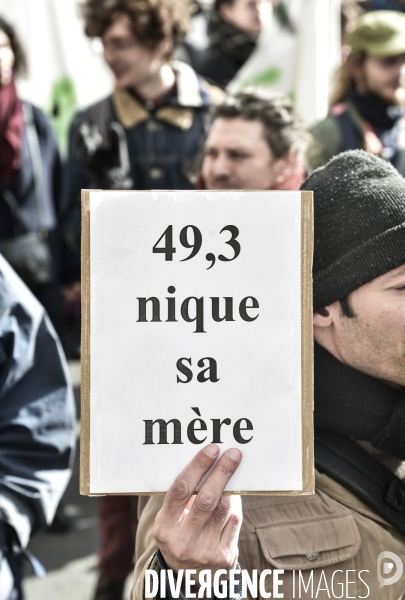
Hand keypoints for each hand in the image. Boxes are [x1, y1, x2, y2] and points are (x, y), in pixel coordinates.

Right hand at [153, 444, 241, 582]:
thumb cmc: (180, 535)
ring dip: (231, 485)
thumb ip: (183, 497)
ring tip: (234, 467)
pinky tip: (234, 493)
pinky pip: (234, 521)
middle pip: (205, 499)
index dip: (197, 467)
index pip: (181, 491)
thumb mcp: (171, 520)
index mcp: (165, 528)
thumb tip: (206, 461)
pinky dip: (235, 504)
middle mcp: (183, 541)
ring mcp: (205, 552)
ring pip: (224, 509)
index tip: (211, 450)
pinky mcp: (224, 557)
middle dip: (221, 472)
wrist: (190, 577)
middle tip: (232, 454)